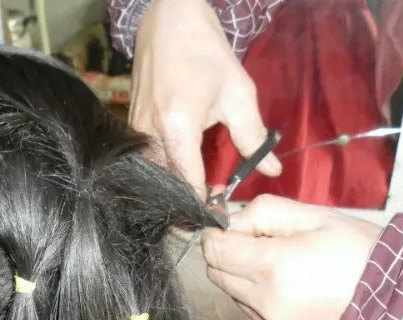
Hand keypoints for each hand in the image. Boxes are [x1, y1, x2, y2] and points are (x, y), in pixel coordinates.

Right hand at [130, 0, 280, 197]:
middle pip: (168, 183)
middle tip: (213, 202)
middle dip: (189, 197)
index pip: (188, 184)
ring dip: (175, 183)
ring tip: (198, 186)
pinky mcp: (131, 127)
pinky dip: (163, 168)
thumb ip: (254, 137)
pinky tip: (181, 166)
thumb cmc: (205, 53)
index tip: (221, 213)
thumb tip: (272, 170)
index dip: (205, 203)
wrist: (168, 23)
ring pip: (155, 174)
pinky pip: (146, 159)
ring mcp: (136, 132)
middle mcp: (150, 135)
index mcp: (177, 129)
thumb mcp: (238, 94)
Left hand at [200, 195, 382, 319]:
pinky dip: (258, 296)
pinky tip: (290, 285)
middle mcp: (264, 301)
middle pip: (217, 273)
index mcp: (271, 266)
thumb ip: (263, 212)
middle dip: (229, 253)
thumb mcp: (315, 217)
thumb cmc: (361, 252)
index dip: (217, 233)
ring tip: (283, 263)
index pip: (214, 250)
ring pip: (233, 292)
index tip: (230, 225)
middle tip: (260, 240)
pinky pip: (251, 311)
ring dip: (243, 275)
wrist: (396, 302)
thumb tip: (230, 221)